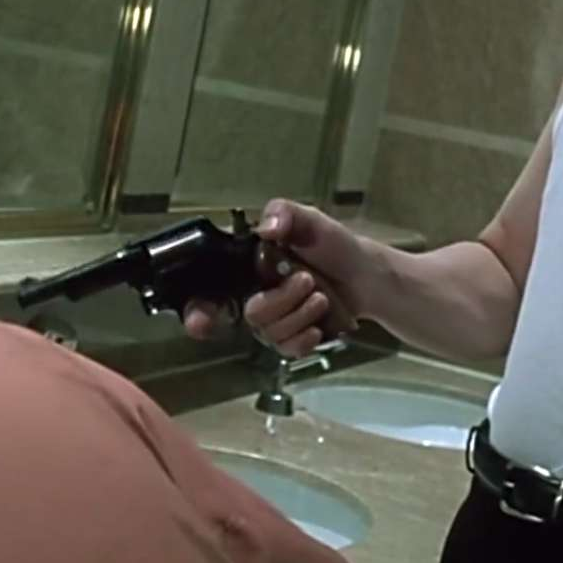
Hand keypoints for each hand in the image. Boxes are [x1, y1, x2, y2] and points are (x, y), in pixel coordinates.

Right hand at [182, 198, 361, 356]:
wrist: (365, 276)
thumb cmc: (332, 244)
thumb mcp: (310, 219)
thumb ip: (286, 214)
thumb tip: (267, 228)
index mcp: (245, 265)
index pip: (207, 289)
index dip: (198, 308)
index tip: (202, 322)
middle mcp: (251, 293)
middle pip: (246, 313)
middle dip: (278, 301)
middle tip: (306, 281)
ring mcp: (270, 319)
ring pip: (269, 331)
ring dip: (301, 313)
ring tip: (322, 296)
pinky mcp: (289, 338)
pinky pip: (285, 348)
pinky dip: (304, 337)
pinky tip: (318, 325)